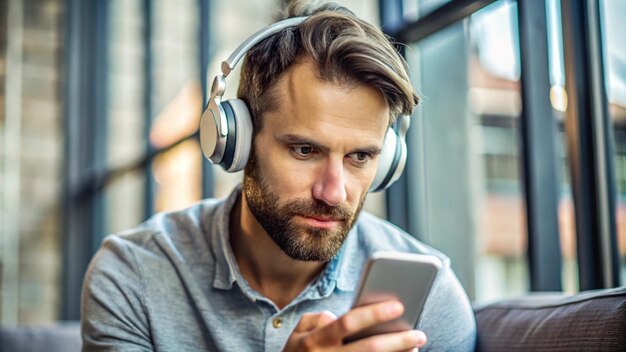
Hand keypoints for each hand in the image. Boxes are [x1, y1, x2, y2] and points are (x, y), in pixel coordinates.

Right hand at [283, 301, 426, 350]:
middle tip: (419, 334)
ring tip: (415, 349)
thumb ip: (316, 319)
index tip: (399, 305)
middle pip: (368, 348)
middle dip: (397, 340)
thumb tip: (338, 318)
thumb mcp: (297, 333)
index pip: (348, 323)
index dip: (374, 313)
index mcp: (316, 340)